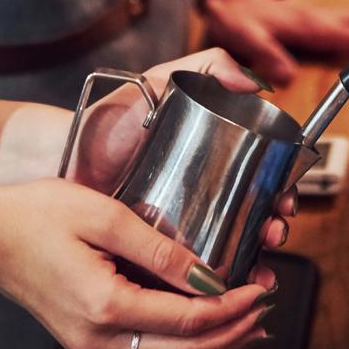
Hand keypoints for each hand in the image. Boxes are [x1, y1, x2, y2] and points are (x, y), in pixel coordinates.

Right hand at [0, 177, 276, 348]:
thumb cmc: (33, 215)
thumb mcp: (103, 215)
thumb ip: (159, 248)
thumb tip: (207, 273)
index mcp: (106, 307)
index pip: (188, 322)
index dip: (233, 307)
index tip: (261, 286)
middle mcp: (99, 337)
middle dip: (232, 333)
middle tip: (266, 307)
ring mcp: (90, 343)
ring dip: (211, 342)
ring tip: (246, 320)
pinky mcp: (86, 336)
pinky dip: (181, 340)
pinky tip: (200, 322)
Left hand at [62, 48, 296, 258]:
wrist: (62, 157)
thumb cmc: (110, 120)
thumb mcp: (161, 80)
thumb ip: (208, 65)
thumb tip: (256, 84)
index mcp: (212, 157)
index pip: (260, 176)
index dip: (281, 188)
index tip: (287, 196)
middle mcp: (202, 194)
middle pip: (254, 215)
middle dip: (274, 227)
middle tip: (273, 231)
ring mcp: (182, 226)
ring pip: (233, 246)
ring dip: (257, 258)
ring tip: (261, 262)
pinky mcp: (159, 252)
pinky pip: (196, 272)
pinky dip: (222, 280)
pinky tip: (235, 283)